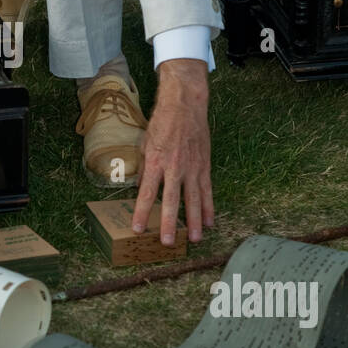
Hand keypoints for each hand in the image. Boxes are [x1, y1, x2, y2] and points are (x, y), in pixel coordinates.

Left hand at [131, 58, 213, 244]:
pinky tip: (209, 221)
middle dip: (168, 223)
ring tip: (193, 239)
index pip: (146, 193)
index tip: (137, 228)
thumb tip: (142, 188)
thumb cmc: (162, 123)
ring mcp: (192, 168)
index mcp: (155, 162)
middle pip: (171, 201)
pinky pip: (207, 190)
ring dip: (193, 221)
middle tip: (166, 242)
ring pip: (193, 200)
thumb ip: (144, 168)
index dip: (141, 212)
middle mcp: (174, 167)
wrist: (185, 105)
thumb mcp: (145, 144)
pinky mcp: (204, 166)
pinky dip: (208, 207)